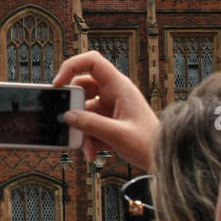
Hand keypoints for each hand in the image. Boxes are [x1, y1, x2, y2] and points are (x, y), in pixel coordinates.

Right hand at [52, 51, 157, 169]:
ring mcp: (110, 106)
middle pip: (82, 88)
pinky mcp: (108, 120)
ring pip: (83, 109)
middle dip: (73, 107)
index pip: (92, 62)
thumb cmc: (149, 143)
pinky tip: (92, 151)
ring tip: (86, 146)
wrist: (161, 158)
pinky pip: (88, 123)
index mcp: (119, 87)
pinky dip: (87, 138)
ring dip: (80, 128)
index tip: (59, 83)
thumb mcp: (118, 134)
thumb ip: (91, 125)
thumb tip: (68, 116)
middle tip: (68, 121)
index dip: (72, 66)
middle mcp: (114, 93)